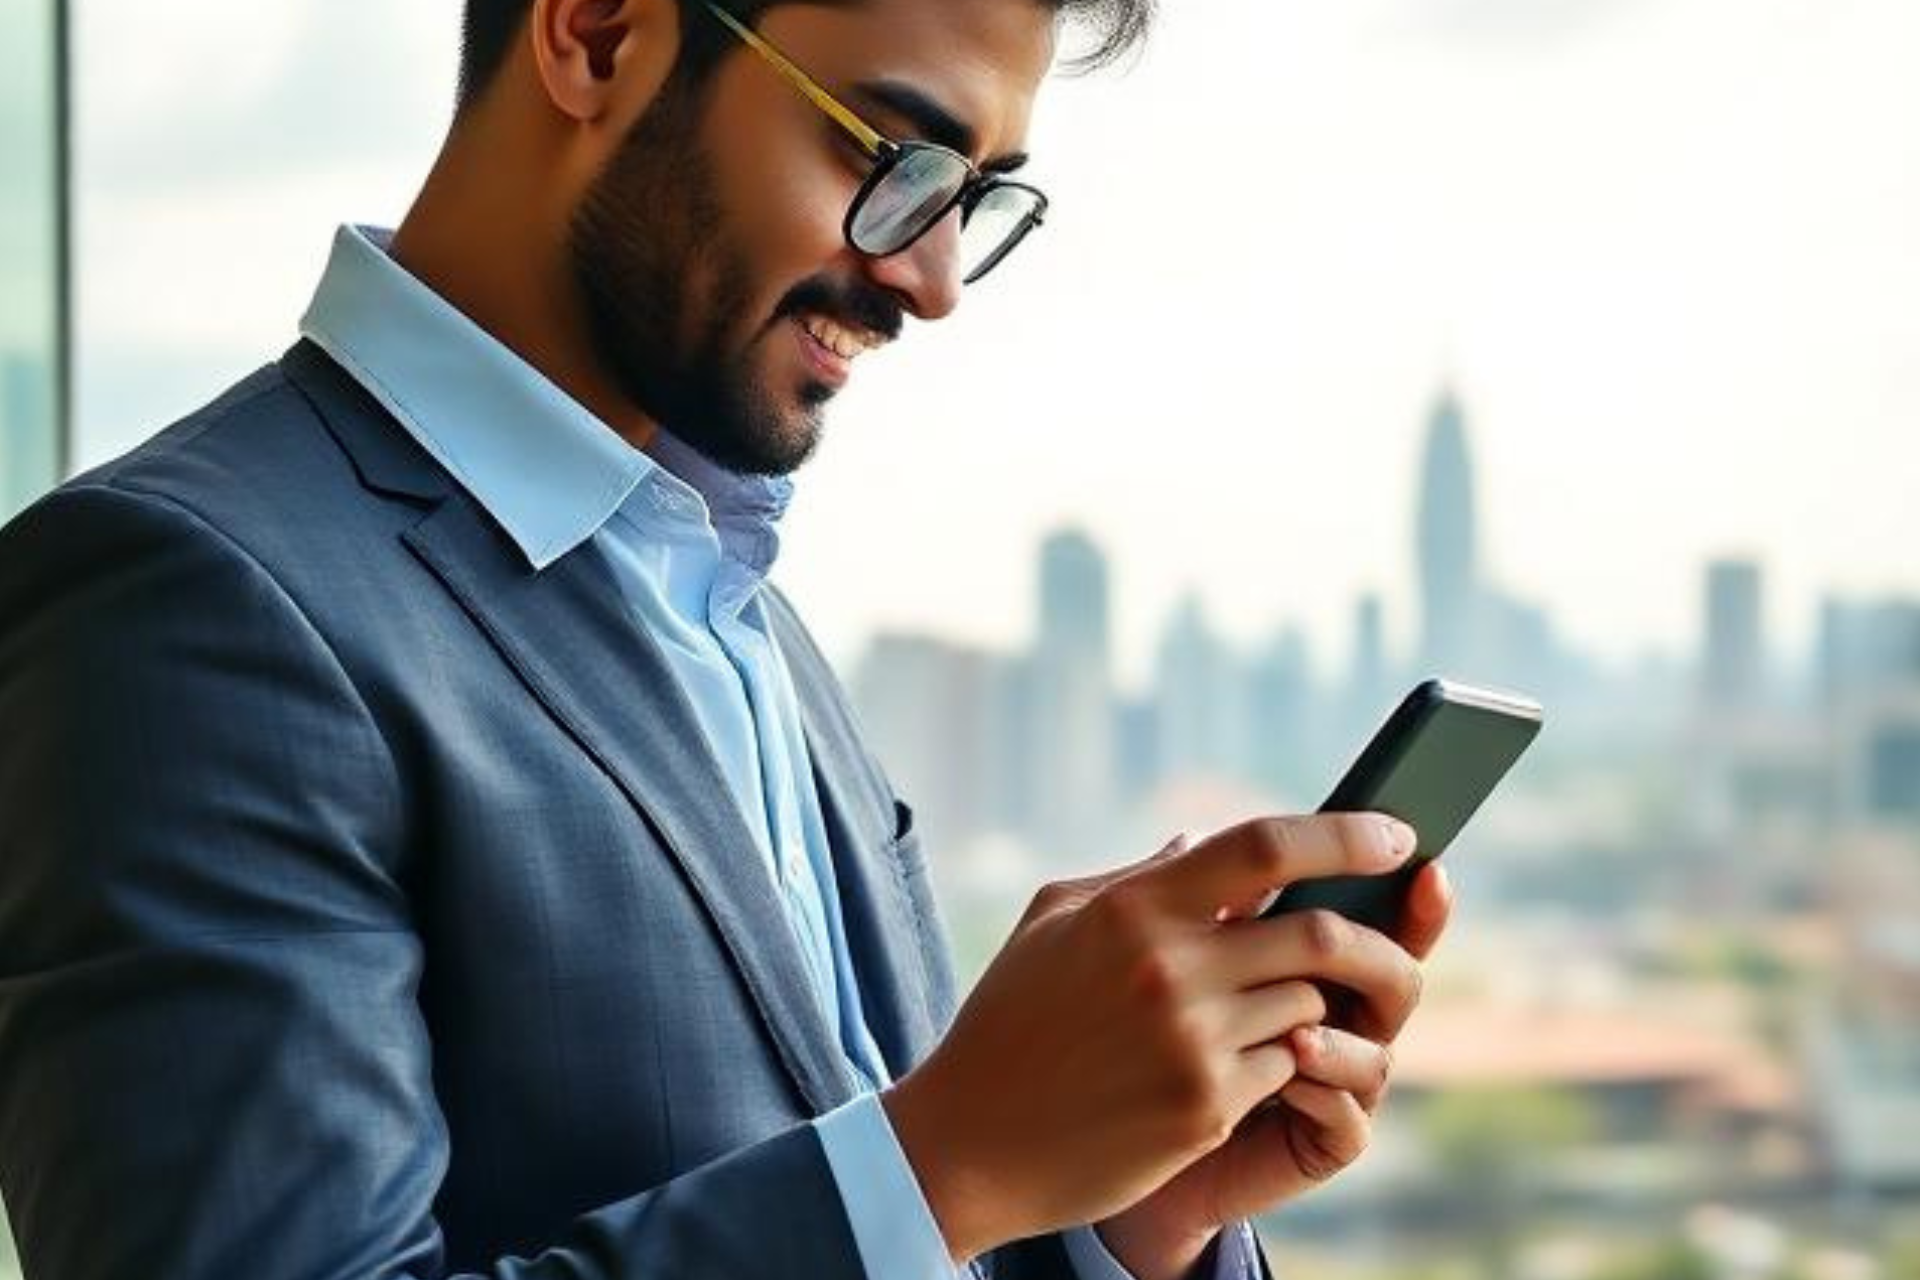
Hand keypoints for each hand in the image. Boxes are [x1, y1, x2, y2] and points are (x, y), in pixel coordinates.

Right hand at [881, 813, 1421, 1263]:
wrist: (970, 1143)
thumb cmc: (1007, 1022)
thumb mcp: (1052, 923)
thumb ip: (1133, 877)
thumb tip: (1198, 844)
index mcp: (1134, 908)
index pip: (1266, 846)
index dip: (1345, 832)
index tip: (1396, 833)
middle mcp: (1170, 969)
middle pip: (1319, 932)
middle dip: (1375, 933)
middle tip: (1391, 934)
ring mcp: (1192, 1043)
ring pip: (1311, 1005)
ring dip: (1316, 1003)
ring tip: (1297, 1003)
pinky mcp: (1205, 1109)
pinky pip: (1286, 1068)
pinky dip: (1285, 1059)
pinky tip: (1251, 1062)